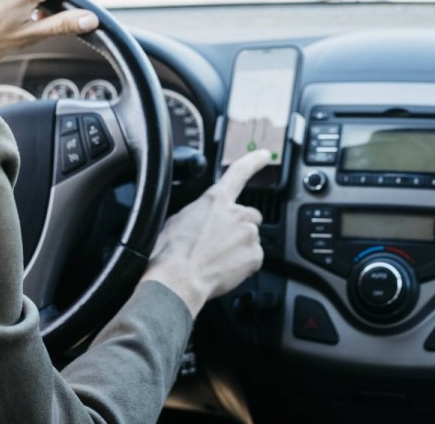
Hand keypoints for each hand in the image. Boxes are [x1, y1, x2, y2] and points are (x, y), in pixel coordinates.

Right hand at [141, 149, 272, 315]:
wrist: (177, 280)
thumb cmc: (170, 253)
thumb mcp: (176, 220)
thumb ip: (198, 213)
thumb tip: (201, 218)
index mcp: (215, 200)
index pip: (239, 172)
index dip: (253, 161)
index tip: (265, 155)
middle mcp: (236, 213)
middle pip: (249, 215)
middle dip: (239, 226)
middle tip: (220, 243)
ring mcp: (247, 234)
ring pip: (251, 238)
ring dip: (240, 246)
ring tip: (218, 259)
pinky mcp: (255, 255)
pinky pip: (255, 258)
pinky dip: (244, 264)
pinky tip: (225, 269)